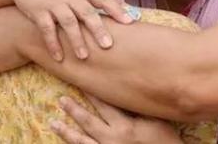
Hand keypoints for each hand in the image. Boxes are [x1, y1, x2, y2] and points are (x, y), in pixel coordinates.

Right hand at [9, 0, 133, 61]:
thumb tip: (123, 1)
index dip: (116, 9)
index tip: (129, 22)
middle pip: (86, 12)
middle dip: (98, 29)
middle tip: (108, 45)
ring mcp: (53, 2)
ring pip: (67, 21)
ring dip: (76, 39)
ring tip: (84, 56)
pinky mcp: (38, 10)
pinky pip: (46, 29)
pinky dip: (52, 44)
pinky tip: (59, 57)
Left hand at [50, 94, 181, 143]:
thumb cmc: (164, 140)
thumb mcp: (154, 120)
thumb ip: (139, 106)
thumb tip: (128, 85)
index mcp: (124, 126)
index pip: (103, 105)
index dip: (91, 92)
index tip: (81, 81)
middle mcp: (112, 139)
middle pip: (88, 121)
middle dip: (74, 110)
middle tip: (61, 99)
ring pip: (82, 141)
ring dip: (67, 131)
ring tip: (53, 122)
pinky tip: (67, 143)